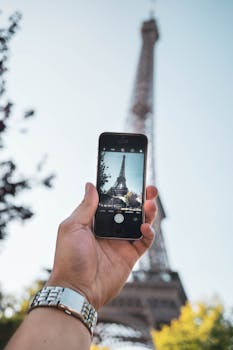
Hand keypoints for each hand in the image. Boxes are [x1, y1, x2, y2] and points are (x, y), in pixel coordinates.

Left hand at [47, 183, 157, 309]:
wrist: (77, 290)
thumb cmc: (69, 258)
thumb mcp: (72, 227)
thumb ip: (85, 207)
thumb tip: (90, 185)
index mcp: (94, 220)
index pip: (111, 200)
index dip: (121, 190)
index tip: (131, 180)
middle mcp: (109, 229)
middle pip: (129, 209)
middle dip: (140, 198)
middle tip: (149, 188)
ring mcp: (120, 242)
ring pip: (140, 222)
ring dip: (148, 212)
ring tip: (150, 204)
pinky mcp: (130, 255)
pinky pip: (144, 241)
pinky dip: (148, 233)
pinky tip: (145, 228)